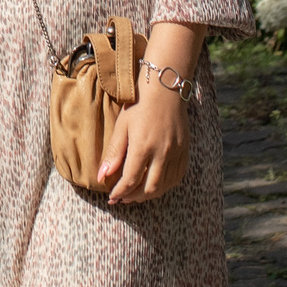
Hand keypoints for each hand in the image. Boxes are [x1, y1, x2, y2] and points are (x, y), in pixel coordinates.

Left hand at [99, 82, 189, 203]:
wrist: (166, 87)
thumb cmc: (139, 103)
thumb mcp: (122, 126)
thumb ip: (114, 153)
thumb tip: (102, 176)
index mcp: (143, 146)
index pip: (131, 180)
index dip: (120, 192)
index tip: (111, 197)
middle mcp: (162, 152)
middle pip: (149, 188)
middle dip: (134, 197)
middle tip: (122, 198)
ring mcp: (176, 152)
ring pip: (165, 185)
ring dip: (149, 194)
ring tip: (136, 194)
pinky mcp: (185, 150)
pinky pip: (177, 176)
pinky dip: (165, 185)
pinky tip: (155, 184)